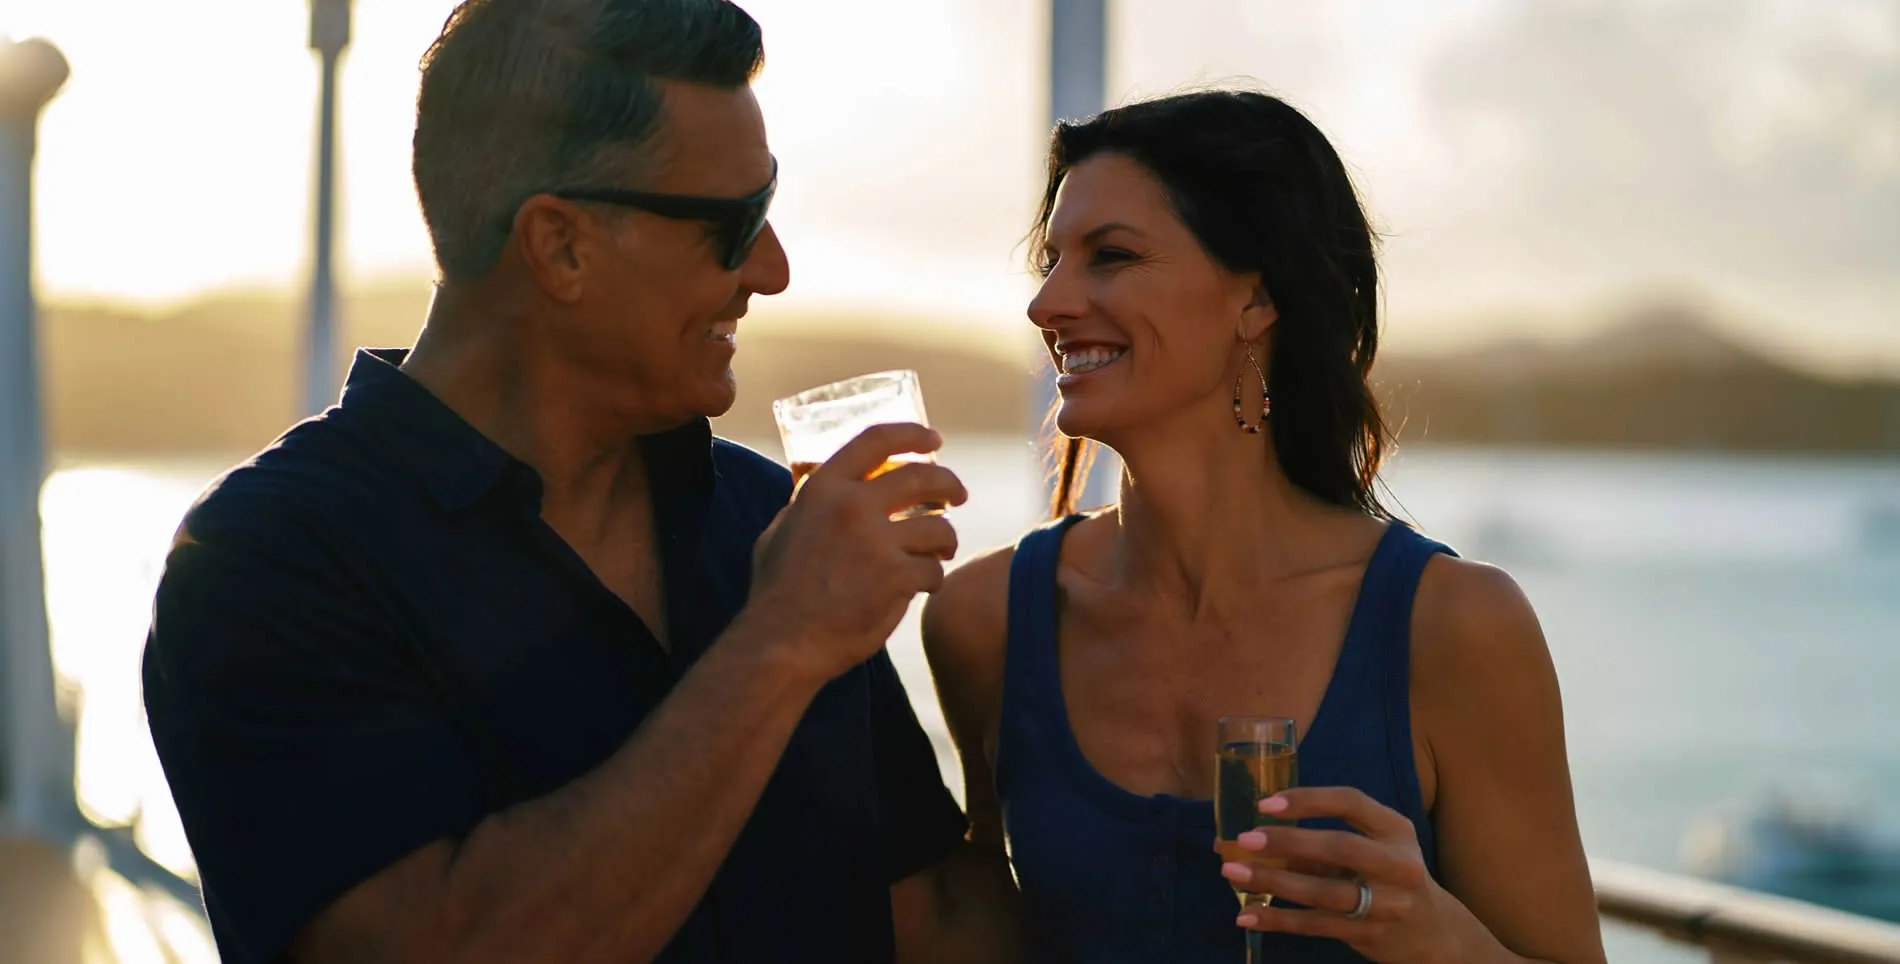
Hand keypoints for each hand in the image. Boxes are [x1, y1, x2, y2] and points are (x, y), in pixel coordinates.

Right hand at [744, 423, 968, 680]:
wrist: (783, 643)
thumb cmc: (777, 592)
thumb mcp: (781, 530)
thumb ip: (807, 503)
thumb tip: (817, 479)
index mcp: (823, 489)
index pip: (876, 440)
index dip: (912, 435)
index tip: (933, 439)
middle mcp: (852, 506)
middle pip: (922, 477)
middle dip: (949, 484)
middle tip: (958, 495)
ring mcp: (876, 542)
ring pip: (938, 527)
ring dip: (946, 540)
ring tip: (941, 552)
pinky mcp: (896, 578)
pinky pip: (934, 570)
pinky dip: (933, 578)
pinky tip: (923, 586)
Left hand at [1219, 788, 1468, 963]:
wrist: (1433, 932)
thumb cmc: (1388, 876)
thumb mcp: (1373, 848)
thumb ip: (1322, 840)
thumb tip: (1248, 835)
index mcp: (1396, 829)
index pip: (1352, 802)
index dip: (1308, 800)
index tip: (1266, 803)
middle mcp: (1397, 864)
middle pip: (1339, 847)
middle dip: (1288, 841)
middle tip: (1244, 839)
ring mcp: (1387, 903)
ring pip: (1323, 892)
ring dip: (1273, 881)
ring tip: (1233, 872)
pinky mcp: (1370, 934)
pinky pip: (1316, 925)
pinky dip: (1279, 919)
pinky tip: (1248, 914)